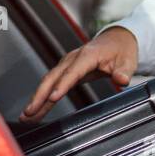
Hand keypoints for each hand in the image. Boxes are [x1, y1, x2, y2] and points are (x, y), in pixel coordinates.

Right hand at [20, 27, 138, 122]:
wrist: (117, 39)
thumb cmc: (121, 50)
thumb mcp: (128, 60)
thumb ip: (124, 71)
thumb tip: (122, 80)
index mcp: (88, 55)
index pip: (73, 72)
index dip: (62, 85)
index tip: (53, 98)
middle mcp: (73, 58)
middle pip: (53, 77)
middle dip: (40, 95)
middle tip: (30, 112)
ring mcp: (67, 64)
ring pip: (48, 82)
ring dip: (37, 98)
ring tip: (26, 116)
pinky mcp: (65, 71)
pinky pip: (51, 85)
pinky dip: (42, 98)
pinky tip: (35, 111)